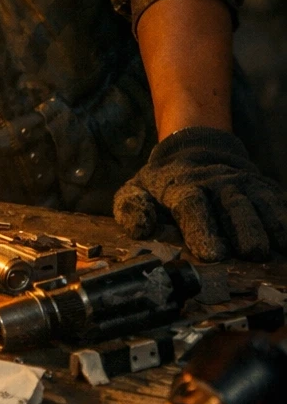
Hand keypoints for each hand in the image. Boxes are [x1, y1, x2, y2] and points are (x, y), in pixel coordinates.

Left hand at [113, 126, 286, 260]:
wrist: (194, 149)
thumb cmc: (163, 182)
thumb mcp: (138, 189)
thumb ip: (132, 207)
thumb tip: (140, 229)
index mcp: (182, 187)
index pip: (191, 205)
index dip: (201, 228)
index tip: (211, 253)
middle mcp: (216, 184)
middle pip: (233, 205)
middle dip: (244, 228)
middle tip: (252, 253)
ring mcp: (243, 184)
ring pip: (260, 202)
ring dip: (270, 224)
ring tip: (278, 248)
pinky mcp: (263, 187)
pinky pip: (279, 201)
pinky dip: (285, 218)